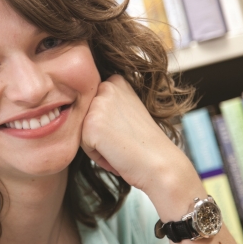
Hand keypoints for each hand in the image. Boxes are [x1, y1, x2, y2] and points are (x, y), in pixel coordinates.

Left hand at [80, 74, 190, 191]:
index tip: (126, 129)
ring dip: (98, 144)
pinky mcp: (91, 123)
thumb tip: (82, 107)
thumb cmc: (146, 143)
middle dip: (100, 132)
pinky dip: (97, 155)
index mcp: (116, 81)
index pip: (92, 104)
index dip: (108, 123)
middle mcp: (106, 86)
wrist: (160, 163)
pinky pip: (83, 145)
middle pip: (85, 116)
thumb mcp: (129, 110)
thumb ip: (108, 103)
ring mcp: (98, 104)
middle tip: (124, 139)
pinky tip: (117, 153)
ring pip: (82, 130)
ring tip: (121, 146)